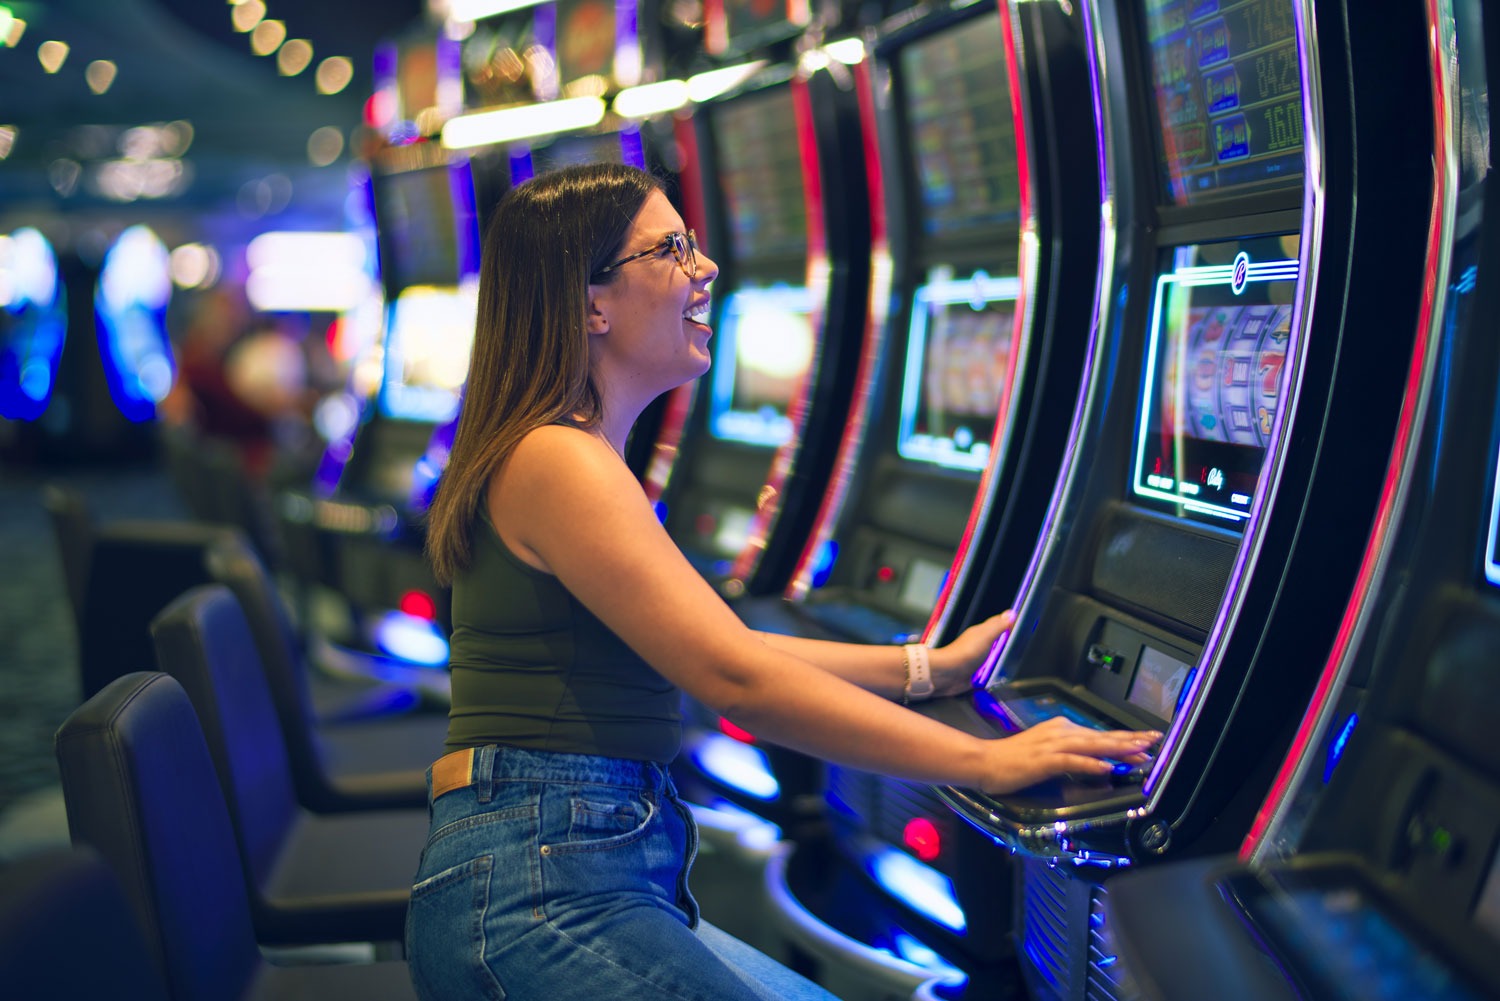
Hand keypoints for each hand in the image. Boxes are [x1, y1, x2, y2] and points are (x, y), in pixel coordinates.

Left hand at [928, 610, 1014, 696]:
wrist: (947, 675)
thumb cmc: (964, 653)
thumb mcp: (986, 636)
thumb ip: (998, 626)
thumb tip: (1011, 613)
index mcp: (981, 633)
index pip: (999, 625)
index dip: (1010, 625)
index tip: (1023, 626)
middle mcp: (980, 645)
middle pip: (1000, 643)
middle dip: (1009, 646)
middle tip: (1020, 648)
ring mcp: (978, 660)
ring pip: (997, 659)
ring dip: (1003, 662)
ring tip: (1013, 663)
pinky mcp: (977, 675)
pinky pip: (992, 674)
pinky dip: (997, 675)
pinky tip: (1002, 676)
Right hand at [975, 717, 1161, 795]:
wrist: (984, 762)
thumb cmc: (1013, 761)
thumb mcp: (1047, 754)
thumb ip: (1071, 756)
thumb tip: (1098, 764)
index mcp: (1061, 729)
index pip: (1099, 734)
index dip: (1124, 738)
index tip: (1146, 739)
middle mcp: (1060, 732)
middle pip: (1102, 737)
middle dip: (1131, 740)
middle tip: (1154, 740)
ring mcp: (1052, 745)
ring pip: (1093, 745)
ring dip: (1118, 749)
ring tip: (1139, 752)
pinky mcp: (1044, 760)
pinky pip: (1073, 761)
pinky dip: (1091, 764)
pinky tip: (1106, 768)